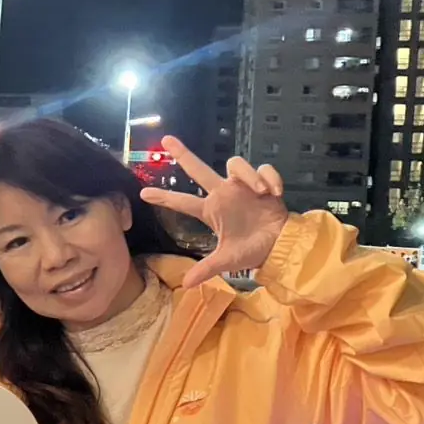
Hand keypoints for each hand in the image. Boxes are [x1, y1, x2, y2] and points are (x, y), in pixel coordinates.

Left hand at [139, 135, 288, 288]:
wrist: (281, 245)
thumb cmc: (252, 250)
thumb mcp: (227, 260)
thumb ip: (207, 269)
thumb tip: (187, 285)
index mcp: (211, 211)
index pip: (183, 203)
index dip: (164, 198)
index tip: (143, 193)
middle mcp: (223, 194)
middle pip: (198, 169)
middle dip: (183, 153)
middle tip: (166, 139)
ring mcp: (242, 186)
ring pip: (235, 164)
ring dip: (249, 175)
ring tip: (261, 193)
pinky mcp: (262, 182)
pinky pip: (263, 168)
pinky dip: (269, 178)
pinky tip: (275, 193)